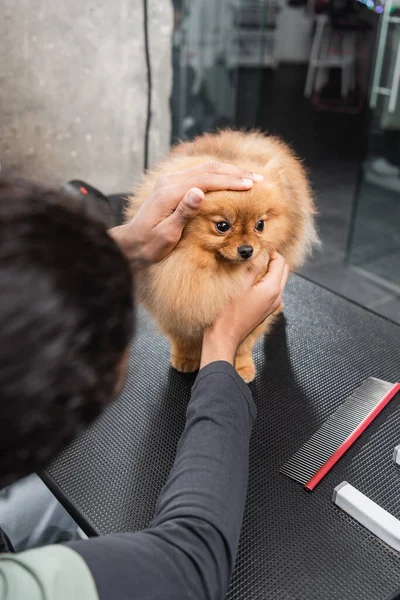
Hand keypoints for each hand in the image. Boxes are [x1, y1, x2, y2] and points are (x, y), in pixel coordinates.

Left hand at [110, 162, 262, 263]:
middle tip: (258, 179)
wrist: (130, 244)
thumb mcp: (167, 234)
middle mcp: (170, 182)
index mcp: (170, 192)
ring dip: (229, 172)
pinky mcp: (171, 185)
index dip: (230, 181)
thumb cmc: (149, 245)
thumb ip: (183, 212)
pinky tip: (230, 179)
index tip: (251, 184)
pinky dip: (218, 175)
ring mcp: (170, 181)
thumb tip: (199, 191)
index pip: (206, 180)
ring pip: (204, 169)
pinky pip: (199, 174)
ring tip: (250, 177)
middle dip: (235, 173)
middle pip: (208, 169)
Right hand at [201, 253, 288, 367]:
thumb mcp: (238, 284)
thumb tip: (259, 251)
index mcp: (272, 289)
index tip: (257, 247)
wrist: (223, 338)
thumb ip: (252, 266)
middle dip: (272, 260)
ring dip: (268, 270)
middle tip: (254, 254)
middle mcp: (277, 297)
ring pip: (277, 280)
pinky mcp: (266, 310)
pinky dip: (265, 281)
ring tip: (250, 265)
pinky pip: (271, 290)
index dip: (269, 251)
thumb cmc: (227, 314)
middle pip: (282, 270)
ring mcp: (273, 305)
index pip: (280, 262)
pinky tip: (249, 280)